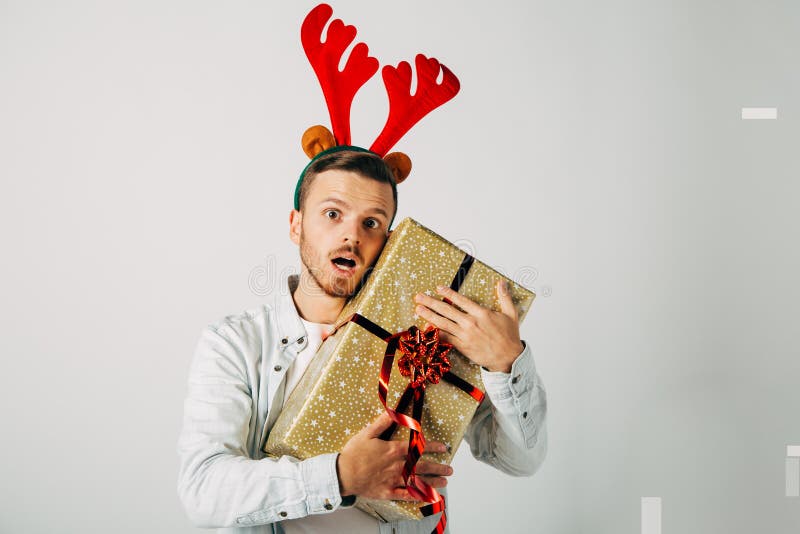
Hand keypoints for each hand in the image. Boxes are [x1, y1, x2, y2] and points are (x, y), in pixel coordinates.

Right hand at [337, 412, 452, 499]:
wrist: (342, 474)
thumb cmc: (354, 453)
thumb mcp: (367, 433)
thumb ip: (382, 422)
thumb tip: (394, 410)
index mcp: (392, 450)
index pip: (416, 448)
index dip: (431, 446)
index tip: (443, 447)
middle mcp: (396, 466)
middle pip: (422, 467)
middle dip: (438, 467)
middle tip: (450, 469)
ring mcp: (393, 480)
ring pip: (417, 481)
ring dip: (433, 481)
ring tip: (444, 481)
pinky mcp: (388, 492)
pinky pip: (405, 495)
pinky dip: (418, 496)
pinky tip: (428, 496)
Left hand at [414, 280, 523, 372]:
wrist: (509, 358)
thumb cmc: (510, 337)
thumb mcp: (511, 314)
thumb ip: (504, 297)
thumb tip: (502, 282)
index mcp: (481, 313)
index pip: (461, 300)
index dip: (448, 293)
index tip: (438, 288)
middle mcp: (471, 322)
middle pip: (447, 310)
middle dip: (431, 302)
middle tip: (419, 297)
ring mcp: (465, 335)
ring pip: (443, 323)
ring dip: (429, 315)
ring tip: (418, 309)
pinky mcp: (462, 346)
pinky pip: (446, 338)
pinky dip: (435, 333)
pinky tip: (427, 328)